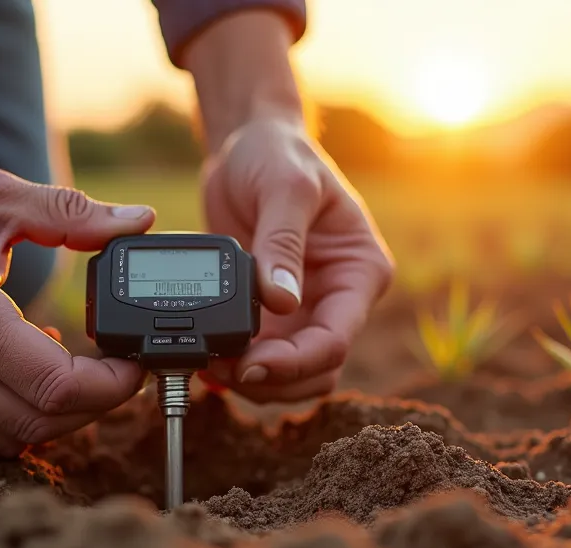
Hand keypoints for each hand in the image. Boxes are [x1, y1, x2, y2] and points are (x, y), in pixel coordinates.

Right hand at [0, 138, 154, 454]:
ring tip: (69, 372)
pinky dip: (4, 417)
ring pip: (3, 438)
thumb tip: (139, 221)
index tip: (131, 365)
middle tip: (113, 374)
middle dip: (91, 408)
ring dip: (49, 417)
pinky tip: (17, 374)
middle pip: (37, 425)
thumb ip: (73, 215)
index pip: (57, 387)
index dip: (111, 387)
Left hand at [200, 118, 394, 401]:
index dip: (295, 362)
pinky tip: (210, 358)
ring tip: (212, 363)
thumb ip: (282, 243)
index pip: (337, 338)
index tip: (252, 364)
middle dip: (272, 379)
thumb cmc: (279, 154)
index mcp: (360, 271)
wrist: (248, 144)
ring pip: (291, 375)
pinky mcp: (272, 315)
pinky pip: (261, 357)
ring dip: (254, 380)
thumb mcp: (285, 188)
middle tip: (223, 369)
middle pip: (316, 369)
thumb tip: (281, 300)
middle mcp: (338, 298)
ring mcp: (305, 310)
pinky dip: (236, 366)